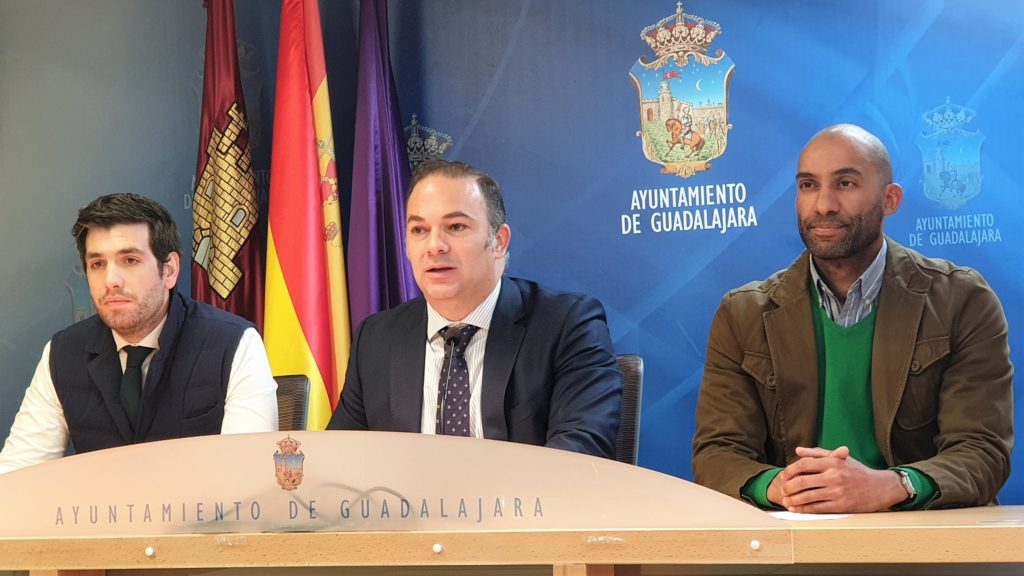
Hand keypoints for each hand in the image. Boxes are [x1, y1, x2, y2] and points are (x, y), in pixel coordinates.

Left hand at [767, 446, 907, 512]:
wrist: (880, 487)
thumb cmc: (858, 471)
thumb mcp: (840, 458)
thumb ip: (817, 453)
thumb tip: (797, 450)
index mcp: (833, 462)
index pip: (804, 464)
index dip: (790, 470)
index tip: (783, 475)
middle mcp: (834, 476)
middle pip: (802, 481)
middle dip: (788, 487)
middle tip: (782, 490)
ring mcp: (837, 492)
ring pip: (807, 496)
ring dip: (793, 500)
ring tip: (786, 501)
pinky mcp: (841, 505)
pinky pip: (817, 508)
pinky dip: (803, 509)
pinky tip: (796, 509)